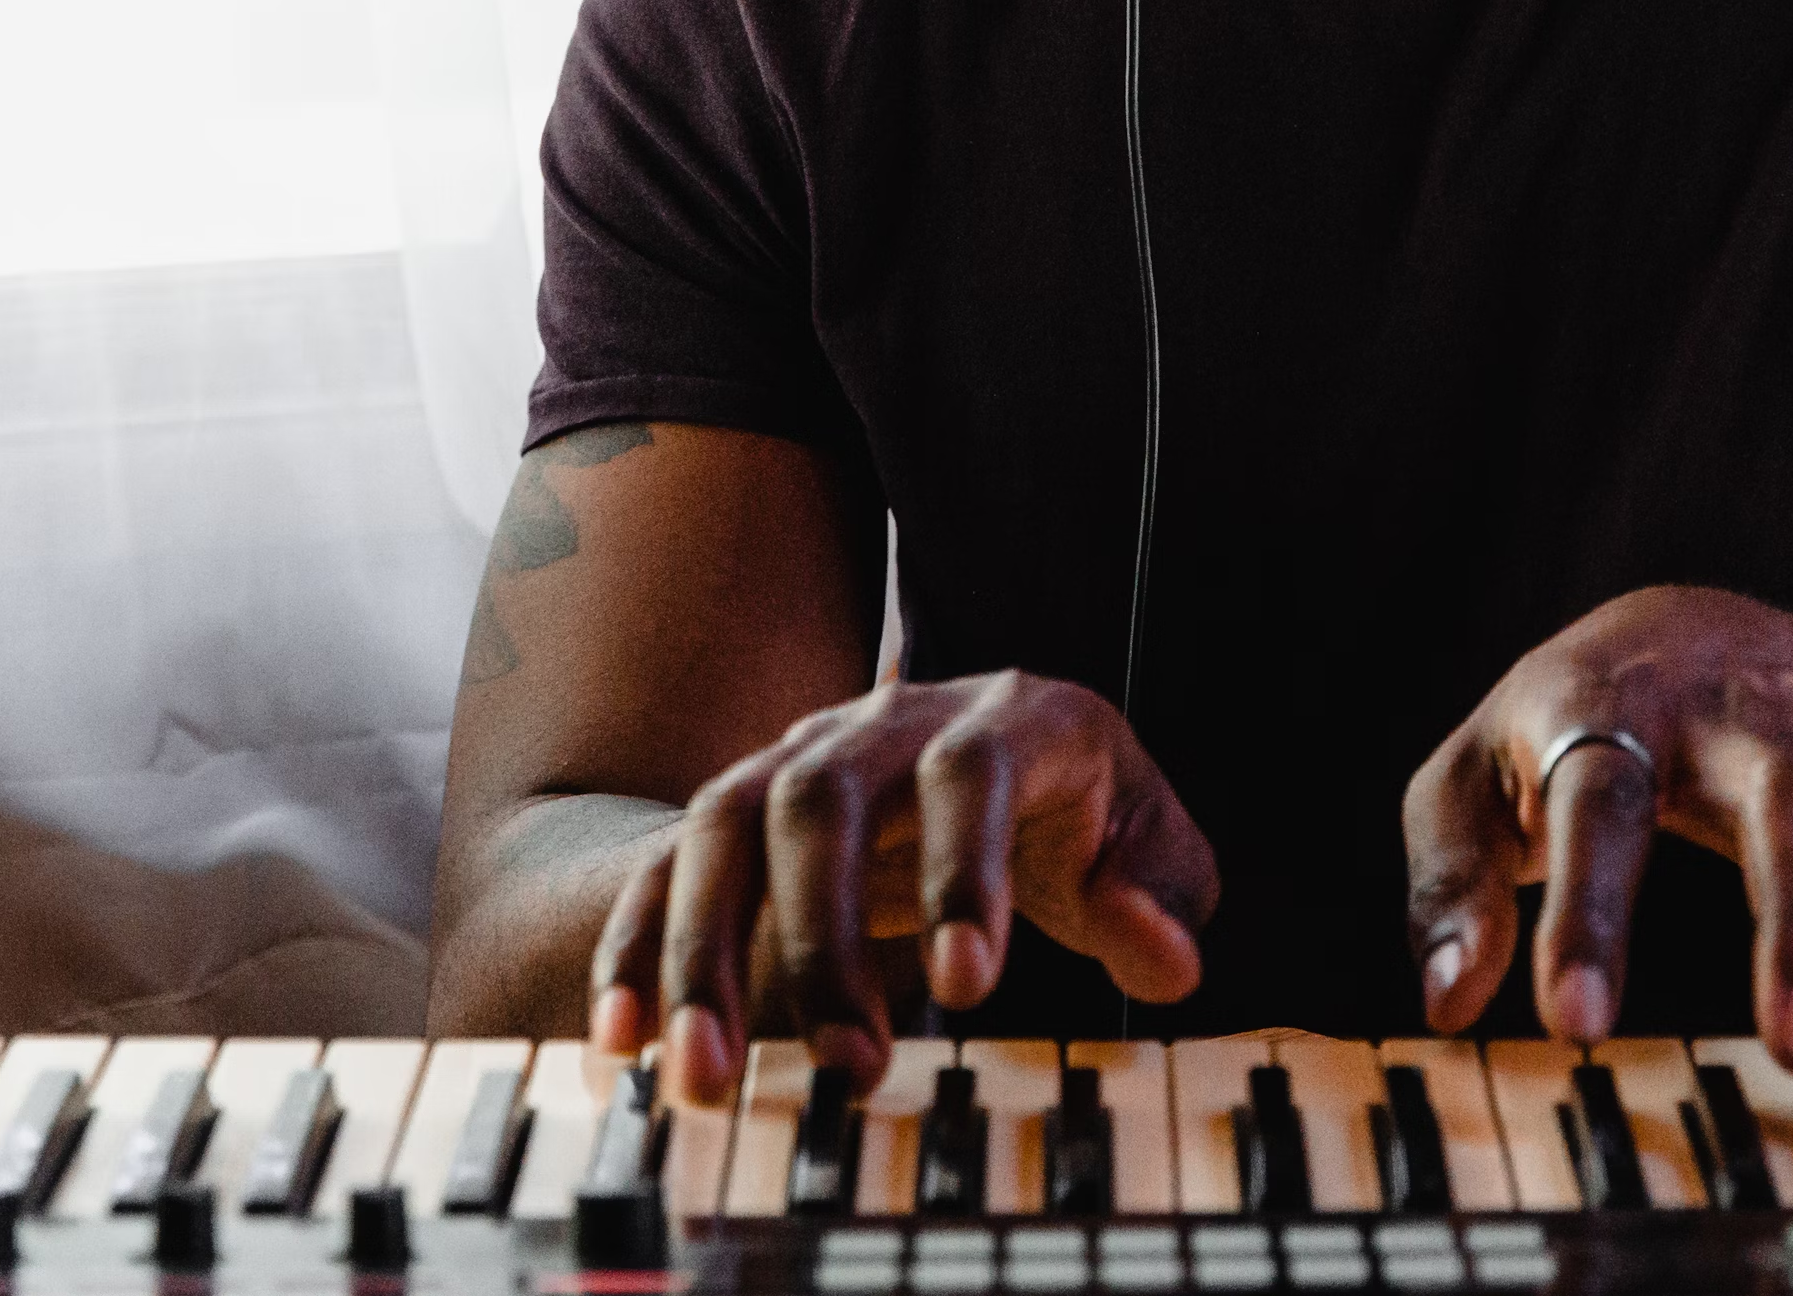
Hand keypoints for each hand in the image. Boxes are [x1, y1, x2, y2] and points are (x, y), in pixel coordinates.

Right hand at [589, 670, 1217, 1097]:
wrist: (993, 747)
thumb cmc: (1074, 807)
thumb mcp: (1142, 841)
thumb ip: (1158, 897)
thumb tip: (1169, 959)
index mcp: (1003, 716)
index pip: (971, 770)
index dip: (964, 873)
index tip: (970, 988)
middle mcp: (883, 721)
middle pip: (823, 801)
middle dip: (822, 937)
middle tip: (849, 1065)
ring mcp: (795, 758)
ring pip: (725, 829)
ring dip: (704, 954)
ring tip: (708, 1075)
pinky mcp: (732, 812)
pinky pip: (660, 870)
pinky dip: (633, 953)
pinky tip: (623, 1042)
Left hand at [1401, 586, 1792, 1072]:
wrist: (1695, 630)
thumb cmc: (1562, 725)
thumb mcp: (1472, 781)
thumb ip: (1452, 884)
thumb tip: (1449, 1000)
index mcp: (1611, 709)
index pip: (1600, 803)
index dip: (1589, 915)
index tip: (1575, 1024)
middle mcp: (1739, 720)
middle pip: (1784, 801)